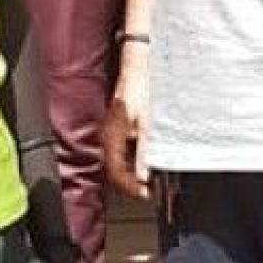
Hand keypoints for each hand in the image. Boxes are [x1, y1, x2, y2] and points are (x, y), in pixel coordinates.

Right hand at [102, 45, 151, 200]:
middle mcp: (109, 136)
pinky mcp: (122, 125)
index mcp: (110, 137)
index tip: (146, 194)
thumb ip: (144, 153)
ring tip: (153, 178)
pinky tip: (150, 159)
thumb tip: (143, 175)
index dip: (130, 187)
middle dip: (134, 182)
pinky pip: (126, 148)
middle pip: (117, 168)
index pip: (116, 172)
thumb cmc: (140, 89)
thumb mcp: (147, 126)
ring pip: (122, 159)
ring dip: (136, 170)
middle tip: (151, 190)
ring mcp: (114, 131)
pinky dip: (138, 157)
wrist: (139, 68)